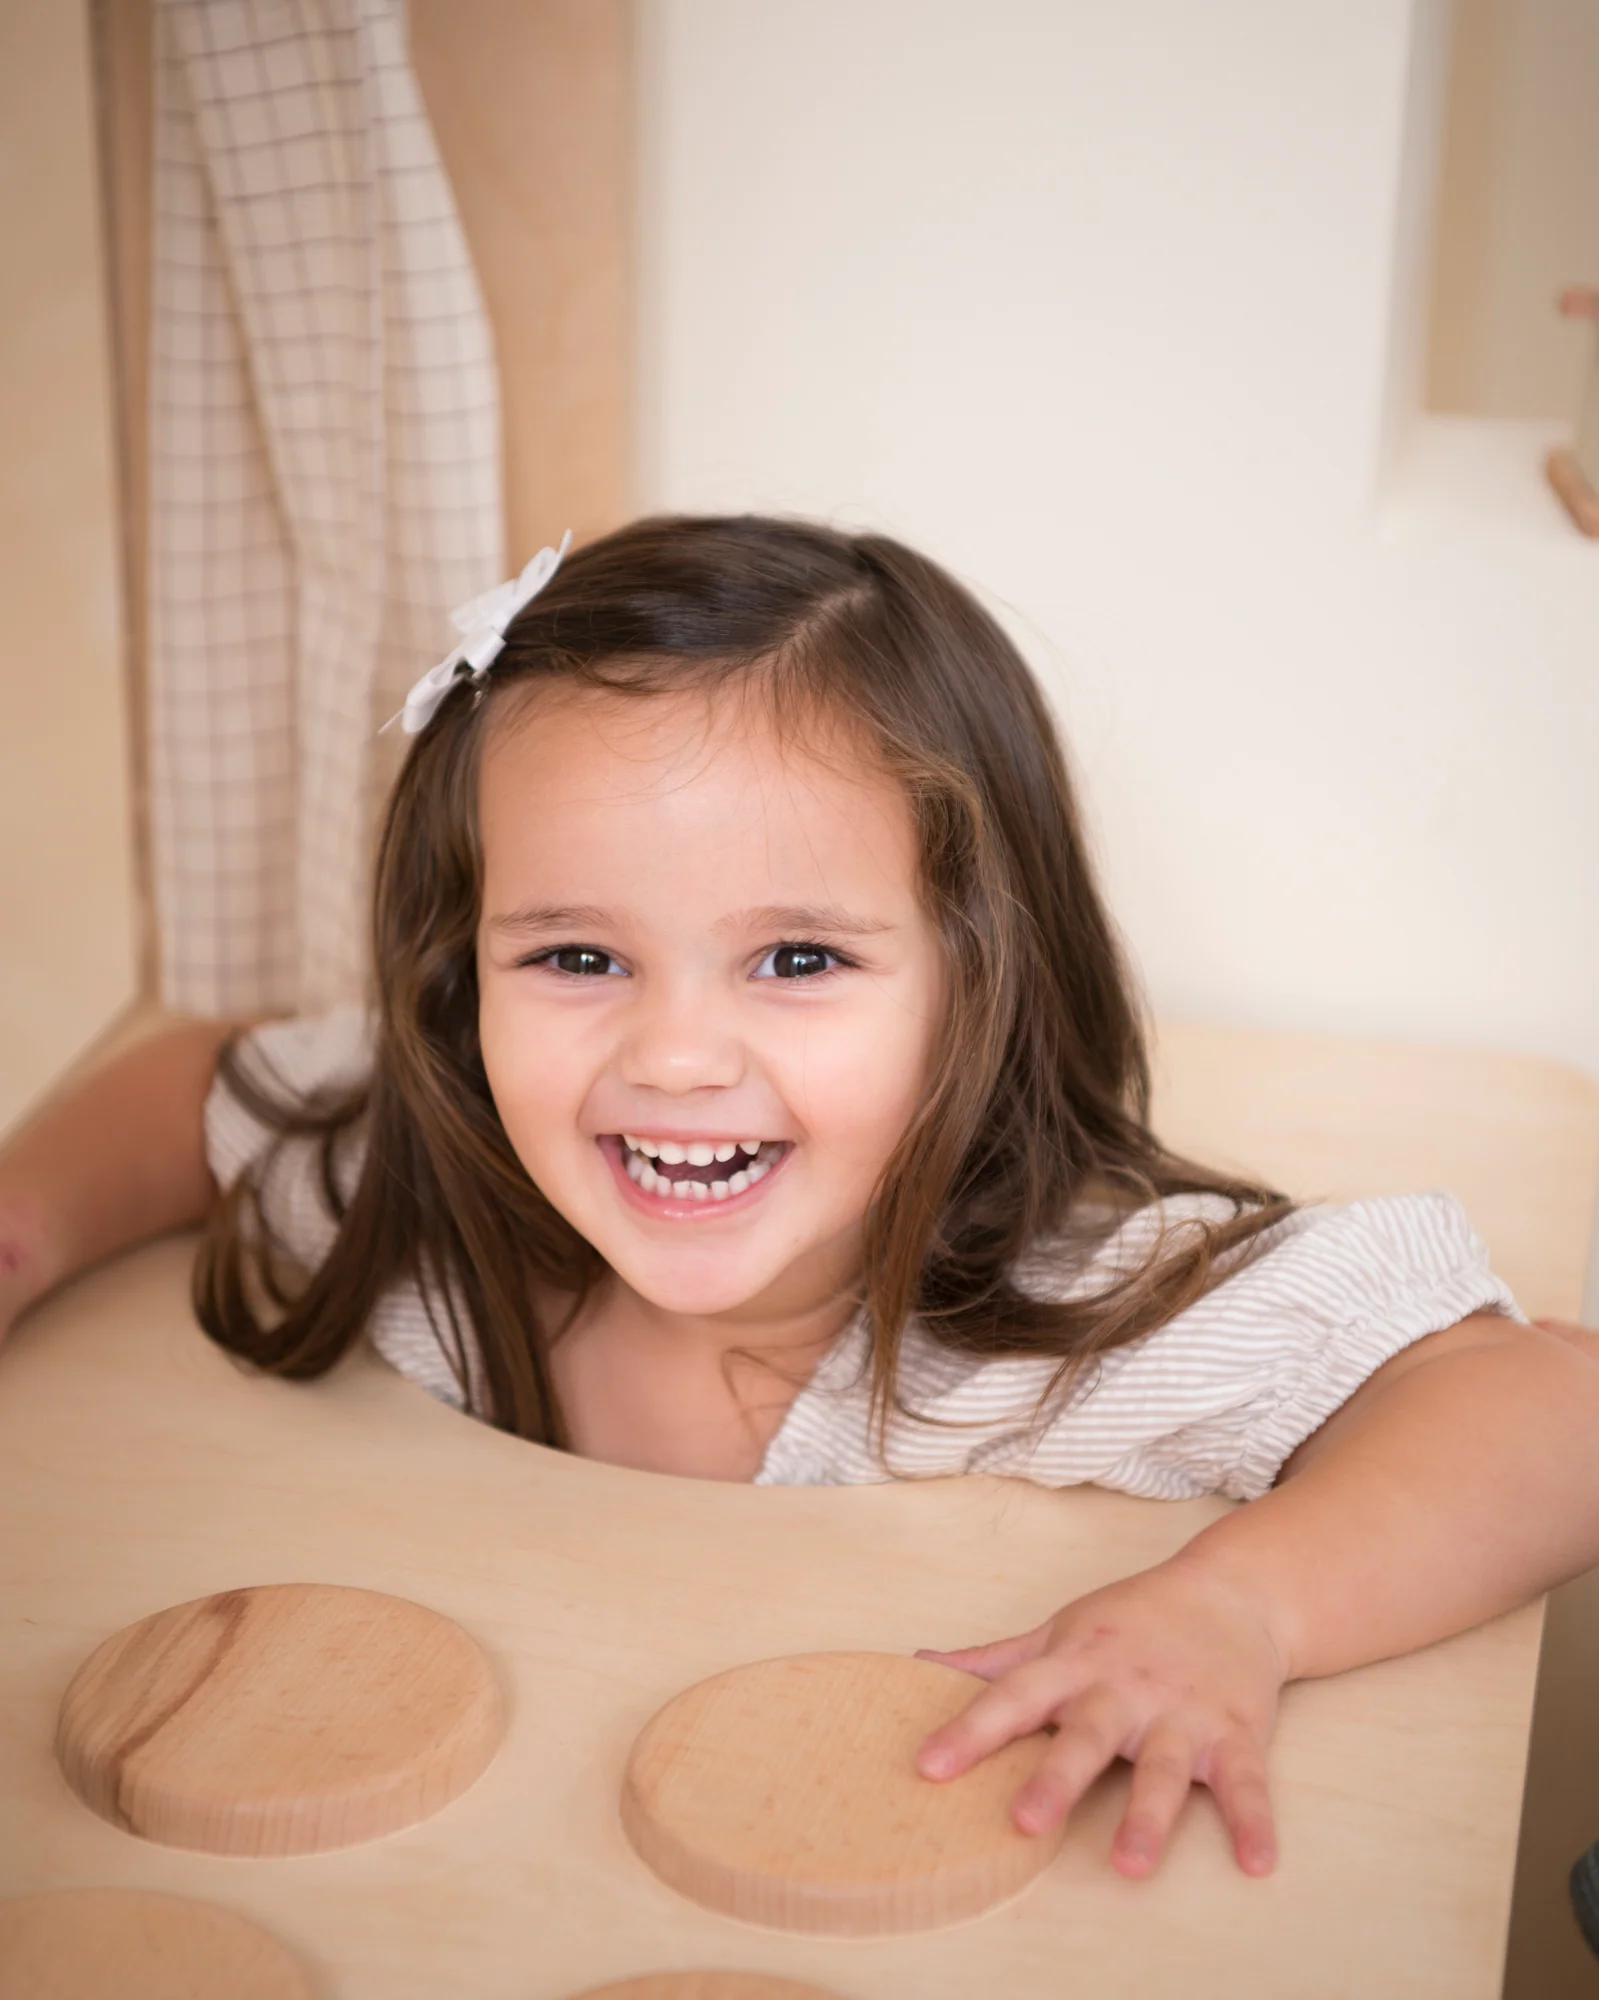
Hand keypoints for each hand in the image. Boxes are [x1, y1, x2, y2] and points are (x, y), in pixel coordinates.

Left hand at [915, 1557, 1287, 1878]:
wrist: (1232, 1592)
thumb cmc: (1131, 1620)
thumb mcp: (1060, 1631)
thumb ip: (995, 1660)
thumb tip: (918, 1663)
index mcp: (1075, 1665)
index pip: (1014, 1695)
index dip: (970, 1730)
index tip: (929, 1766)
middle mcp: (1125, 1689)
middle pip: (1087, 1734)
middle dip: (1057, 1778)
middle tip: (1026, 1822)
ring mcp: (1182, 1713)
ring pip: (1162, 1767)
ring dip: (1148, 1816)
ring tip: (1130, 1866)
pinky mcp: (1235, 1733)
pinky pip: (1245, 1782)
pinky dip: (1254, 1821)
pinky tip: (1257, 1863)